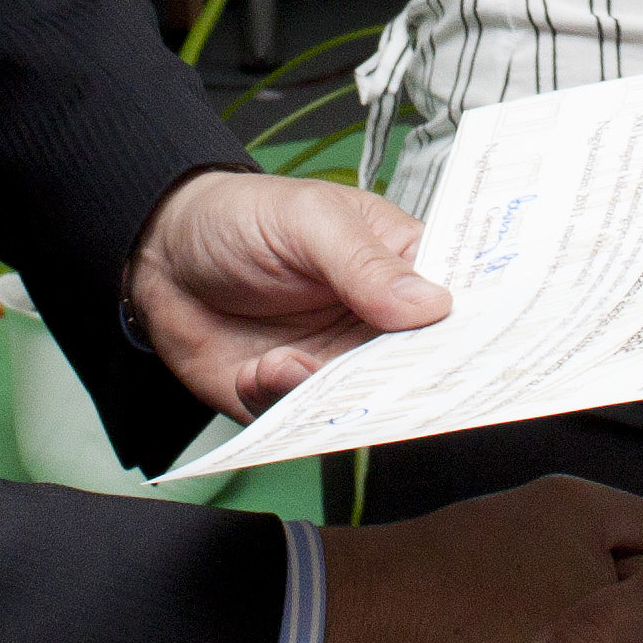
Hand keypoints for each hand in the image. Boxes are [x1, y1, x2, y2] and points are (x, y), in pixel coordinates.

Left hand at [125, 170, 445, 417]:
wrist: (158, 256)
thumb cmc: (241, 218)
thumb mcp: (308, 220)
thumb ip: (365, 262)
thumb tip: (431, 305)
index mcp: (399, 267)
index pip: (456, 303)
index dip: (476, 329)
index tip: (485, 351)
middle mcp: (375, 325)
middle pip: (421, 368)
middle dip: (410, 382)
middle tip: (390, 380)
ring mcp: (334, 366)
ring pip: (364, 405)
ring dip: (337, 399)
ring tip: (296, 366)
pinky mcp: (289, 399)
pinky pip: (303, 423)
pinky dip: (283, 404)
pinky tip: (261, 368)